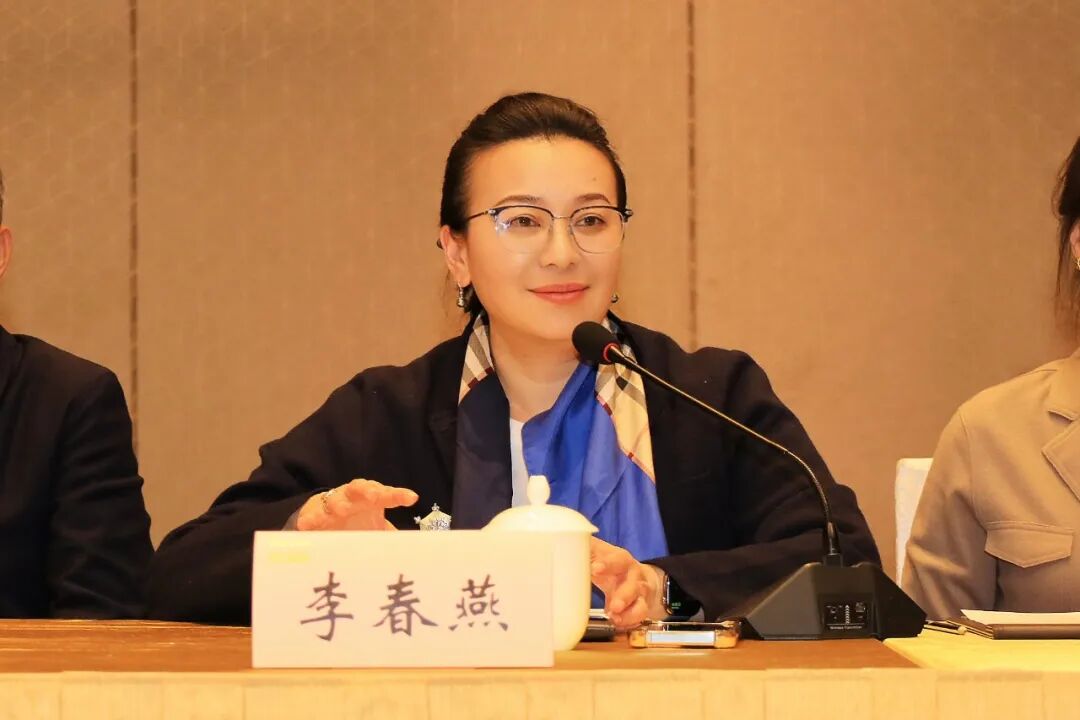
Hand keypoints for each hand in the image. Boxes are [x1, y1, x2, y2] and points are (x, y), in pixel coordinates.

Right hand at [296, 479, 417, 530]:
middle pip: (360, 488)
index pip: (387, 494)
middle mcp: (352, 496)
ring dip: (339, 504)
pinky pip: (311, 514)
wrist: (326, 522)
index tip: (412, 498)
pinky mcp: (313, 513)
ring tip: (342, 511)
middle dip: (368, 491)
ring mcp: (332, 503)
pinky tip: (307, 525)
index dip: (398, 495)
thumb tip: (415, 549)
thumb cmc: (358, 523)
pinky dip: (309, 519)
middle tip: (375, 497)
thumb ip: (392, 536)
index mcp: (371, 498)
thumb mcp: (376, 530)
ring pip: (335, 499)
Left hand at [589, 537, 665, 630]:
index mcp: (620, 560)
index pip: (616, 560)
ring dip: (629, 613)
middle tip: (614, 606)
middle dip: (624, 595)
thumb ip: (584, 550)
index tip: (594, 569)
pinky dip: (630, 623)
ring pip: (640, 603)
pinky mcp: (640, 608)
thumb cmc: (611, 564)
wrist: (638, 576)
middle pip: (632, 583)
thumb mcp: (599, 553)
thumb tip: (558, 541)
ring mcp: (638, 593)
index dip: (606, 564)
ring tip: (615, 619)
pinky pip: (639, 617)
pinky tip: (619, 624)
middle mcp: (632, 576)